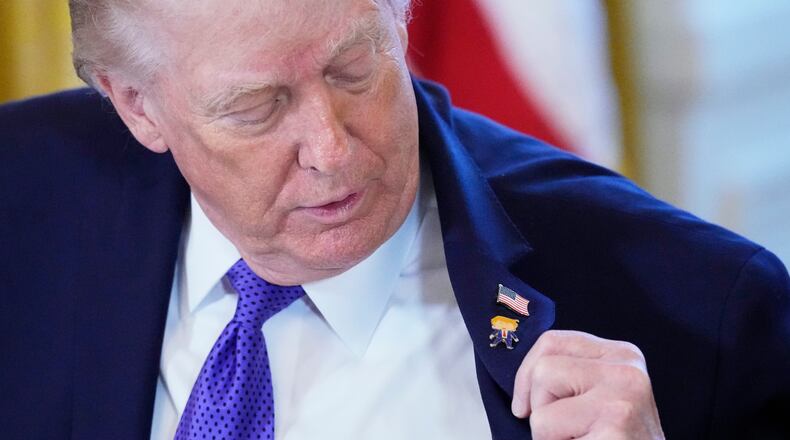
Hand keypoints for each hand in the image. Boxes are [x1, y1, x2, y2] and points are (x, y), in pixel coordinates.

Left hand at [511, 330, 663, 438]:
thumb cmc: (614, 439)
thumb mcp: (597, 396)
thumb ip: (569, 375)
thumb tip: (522, 379)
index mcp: (621, 354)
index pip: (551, 342)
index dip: (525, 374)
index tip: (525, 405)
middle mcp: (627, 369)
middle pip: (542, 370)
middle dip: (539, 408)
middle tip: (566, 431)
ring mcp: (622, 397)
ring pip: (541, 409)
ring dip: (547, 435)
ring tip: (580, 439)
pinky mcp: (614, 424)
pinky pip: (549, 435)